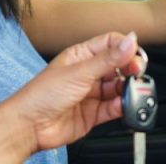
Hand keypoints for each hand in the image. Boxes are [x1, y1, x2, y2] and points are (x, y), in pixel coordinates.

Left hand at [4, 31, 143, 151]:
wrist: (29, 126)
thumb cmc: (42, 95)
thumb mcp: (79, 72)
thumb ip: (108, 59)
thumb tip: (130, 40)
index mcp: (80, 56)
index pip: (110, 44)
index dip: (125, 47)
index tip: (136, 56)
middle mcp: (87, 73)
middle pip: (117, 66)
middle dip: (130, 69)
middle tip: (136, 74)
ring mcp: (90, 93)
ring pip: (118, 88)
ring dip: (127, 89)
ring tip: (130, 92)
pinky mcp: (93, 113)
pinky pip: (114, 107)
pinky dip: (122, 106)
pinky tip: (123, 105)